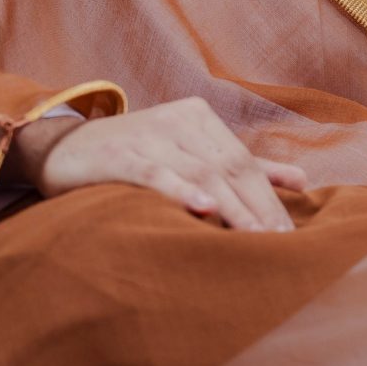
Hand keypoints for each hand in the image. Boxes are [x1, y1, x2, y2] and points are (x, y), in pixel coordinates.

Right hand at [6, 99, 307, 231]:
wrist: (63, 148)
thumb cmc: (133, 156)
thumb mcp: (190, 152)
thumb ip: (244, 164)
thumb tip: (303, 180)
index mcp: (199, 118)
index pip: (246, 162)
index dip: (271, 199)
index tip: (292, 239)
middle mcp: (178, 120)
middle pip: (230, 167)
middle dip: (258, 208)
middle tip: (280, 247)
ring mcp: (148, 135)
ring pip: (201, 172)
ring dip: (232, 207)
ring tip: (255, 239)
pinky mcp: (119, 154)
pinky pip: (156, 173)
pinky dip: (182, 191)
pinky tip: (205, 210)